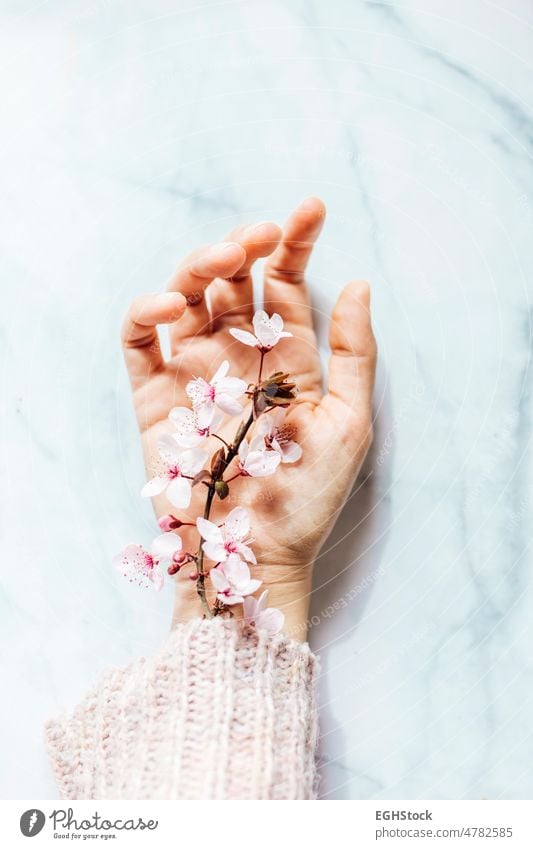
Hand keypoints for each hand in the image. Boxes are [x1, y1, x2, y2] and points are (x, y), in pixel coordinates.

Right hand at [121, 198, 376, 638]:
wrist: (257, 556)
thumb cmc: (307, 497)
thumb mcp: (349, 421)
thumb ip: (352, 353)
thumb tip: (358, 283)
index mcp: (287, 359)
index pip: (287, 287)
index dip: (296, 245)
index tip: (311, 208)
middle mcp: (238, 357)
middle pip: (234, 283)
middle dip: (245, 247)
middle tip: (260, 233)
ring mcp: (193, 372)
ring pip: (186, 297)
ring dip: (201, 266)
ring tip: (222, 256)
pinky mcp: (154, 394)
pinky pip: (140, 339)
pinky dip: (149, 311)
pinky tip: (174, 306)